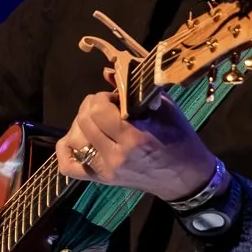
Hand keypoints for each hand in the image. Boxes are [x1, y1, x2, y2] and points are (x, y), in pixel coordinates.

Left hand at [53, 91, 216, 201]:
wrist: (185, 178)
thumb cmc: (180, 140)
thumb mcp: (165, 109)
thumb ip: (136, 90)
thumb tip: (108, 72)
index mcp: (134, 138)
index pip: (98, 109)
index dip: (103, 97)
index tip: (116, 98)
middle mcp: (116, 156)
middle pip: (84, 121)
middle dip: (92, 106)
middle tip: (107, 107)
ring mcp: (106, 170)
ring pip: (73, 139)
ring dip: (81, 124)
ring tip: (98, 122)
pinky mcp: (101, 179)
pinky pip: (68, 166)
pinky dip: (66, 150)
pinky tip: (77, 139)